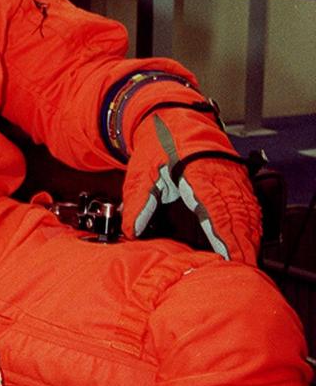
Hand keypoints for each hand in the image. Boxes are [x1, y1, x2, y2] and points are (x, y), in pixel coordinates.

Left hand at [122, 108, 260, 263]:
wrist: (171, 116)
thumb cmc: (158, 142)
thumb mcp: (142, 170)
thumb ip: (139, 201)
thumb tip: (133, 229)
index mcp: (198, 175)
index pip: (216, 213)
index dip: (225, 239)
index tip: (230, 259)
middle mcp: (221, 175)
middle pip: (238, 216)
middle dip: (243, 245)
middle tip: (243, 269)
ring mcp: (232, 174)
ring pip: (248, 211)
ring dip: (250, 236)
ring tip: (249, 260)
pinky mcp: (236, 175)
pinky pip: (249, 203)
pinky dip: (252, 223)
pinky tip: (252, 239)